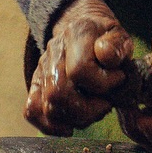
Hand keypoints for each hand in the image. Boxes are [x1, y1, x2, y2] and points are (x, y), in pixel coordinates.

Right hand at [24, 0, 132, 136]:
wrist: (85, 27)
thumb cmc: (106, 39)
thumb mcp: (120, 35)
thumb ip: (118, 46)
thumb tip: (105, 56)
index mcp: (77, 35)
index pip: (79, 69)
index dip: (103, 83)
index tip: (118, 79)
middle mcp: (55, 51)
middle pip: (58, 93)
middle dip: (88, 109)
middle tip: (105, 103)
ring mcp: (42, 68)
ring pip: (48, 107)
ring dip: (75, 119)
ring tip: (93, 110)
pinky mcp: (36, 83)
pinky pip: (32, 110)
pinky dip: (50, 126)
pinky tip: (70, 125)